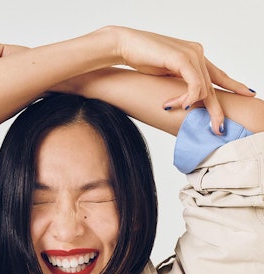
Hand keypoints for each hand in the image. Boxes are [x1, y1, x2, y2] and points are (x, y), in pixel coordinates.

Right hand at [116, 27, 254, 133]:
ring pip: (204, 89)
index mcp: (195, 57)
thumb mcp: (165, 76)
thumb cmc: (141, 60)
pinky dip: (185, 98)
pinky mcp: (182, 58)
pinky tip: (172, 104)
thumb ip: (179, 85)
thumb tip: (185, 103)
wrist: (125, 45)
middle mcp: (197, 53)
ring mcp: (192, 54)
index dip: (234, 85)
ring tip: (169, 108)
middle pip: (214, 86)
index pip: (218, 75)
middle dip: (217, 111)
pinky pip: (193, 85)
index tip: (247, 94)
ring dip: (188, 104)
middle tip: (218, 129)